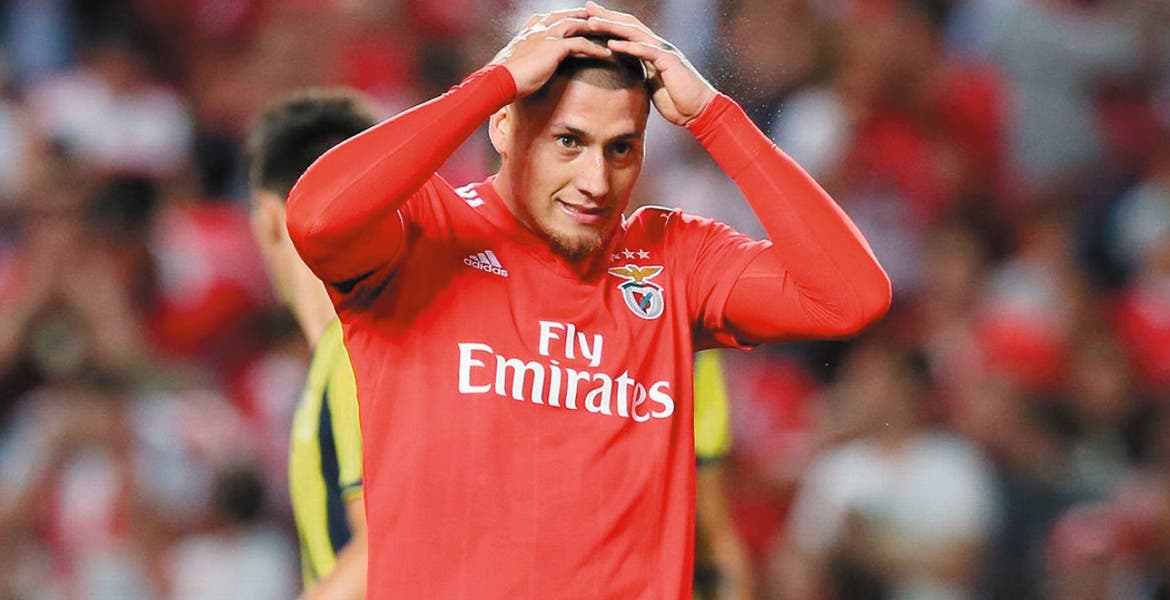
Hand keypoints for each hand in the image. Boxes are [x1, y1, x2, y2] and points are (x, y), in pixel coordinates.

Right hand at [490, 8, 613, 97]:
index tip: (577, 19)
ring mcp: (546, 36)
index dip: (566, 17)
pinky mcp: (554, 47)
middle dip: (584, 16)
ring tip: (610, 32)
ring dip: (594, 28)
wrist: (498, 81)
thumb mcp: (514, 64)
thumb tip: (524, 68)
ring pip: (576, 25)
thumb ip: (524, 60)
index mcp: (528, 31)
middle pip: (566, 16)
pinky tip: (606, 54)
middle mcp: (538, 28)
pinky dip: (595, 48)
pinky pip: (580, 44)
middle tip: (600, 18)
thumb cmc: (502, 78)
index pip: (551, 18)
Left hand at [584, 1, 716, 125]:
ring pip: (634, 33)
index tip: (589, 17)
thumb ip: (640, 74)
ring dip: (612, 26)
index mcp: (652, 50)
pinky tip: (612, 44)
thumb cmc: (677, 102)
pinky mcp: (669, 62)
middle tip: (587, 7)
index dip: (610, 22)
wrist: (699, 110)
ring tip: (592, 22)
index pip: (628, 30)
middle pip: (629, 24)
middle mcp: (658, 45)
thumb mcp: (652, 85)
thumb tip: (624, 74)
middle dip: (607, 15)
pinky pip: (645, 51)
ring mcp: (664, 51)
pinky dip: (628, 47)